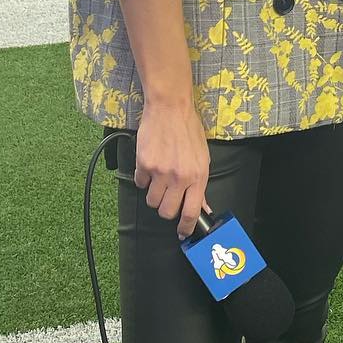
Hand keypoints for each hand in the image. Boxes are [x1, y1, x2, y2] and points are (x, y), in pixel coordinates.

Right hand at [134, 100, 211, 240]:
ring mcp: (160, 172)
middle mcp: (179, 177)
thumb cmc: (189, 130)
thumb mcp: (202, 158)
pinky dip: (143, 178)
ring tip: (159, 178)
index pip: (191, 212)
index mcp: (198, 176)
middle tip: (168, 197)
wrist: (170, 109)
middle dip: (166, 209)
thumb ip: (200, 184)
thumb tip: (202, 206)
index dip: (186, 227)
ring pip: (152, 201)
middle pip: (167, 211)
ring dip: (154, 194)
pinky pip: (140, 183)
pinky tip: (150, 165)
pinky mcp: (144, 164)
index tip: (182, 233)